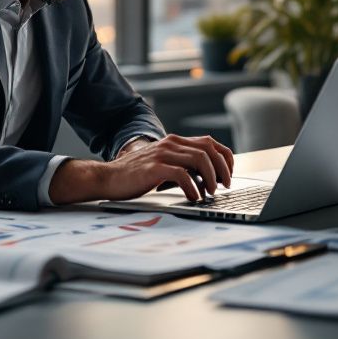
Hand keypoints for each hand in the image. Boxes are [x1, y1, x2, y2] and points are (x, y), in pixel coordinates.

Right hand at [49, 134, 233, 204]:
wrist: (109, 177)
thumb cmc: (137, 175)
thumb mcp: (163, 164)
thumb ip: (182, 165)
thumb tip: (208, 178)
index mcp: (175, 141)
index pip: (210, 142)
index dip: (224, 158)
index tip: (228, 174)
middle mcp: (171, 143)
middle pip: (208, 150)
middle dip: (222, 169)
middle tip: (224, 186)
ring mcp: (162, 154)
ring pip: (199, 160)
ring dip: (210, 178)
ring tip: (210, 192)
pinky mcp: (155, 168)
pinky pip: (183, 175)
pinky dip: (193, 187)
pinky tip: (194, 197)